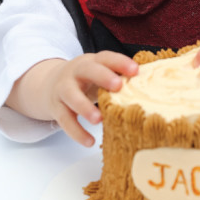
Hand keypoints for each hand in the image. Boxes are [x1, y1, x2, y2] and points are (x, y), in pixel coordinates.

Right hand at [7, 52, 138, 146]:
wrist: (48, 84)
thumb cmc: (85, 81)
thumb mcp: (98, 74)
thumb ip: (117, 78)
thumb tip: (150, 88)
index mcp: (91, 62)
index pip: (106, 58)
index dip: (120, 63)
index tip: (136, 71)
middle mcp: (75, 72)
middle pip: (87, 70)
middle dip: (102, 76)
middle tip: (118, 86)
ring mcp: (63, 89)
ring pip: (71, 96)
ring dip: (84, 107)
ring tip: (98, 119)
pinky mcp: (56, 107)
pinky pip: (64, 120)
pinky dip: (76, 132)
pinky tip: (89, 141)